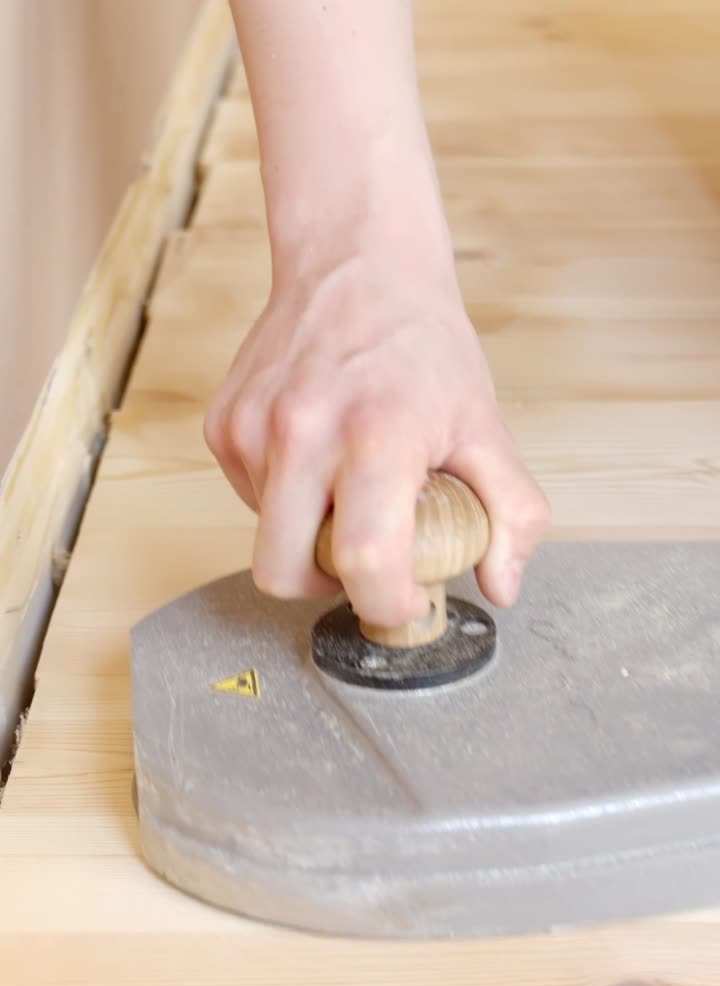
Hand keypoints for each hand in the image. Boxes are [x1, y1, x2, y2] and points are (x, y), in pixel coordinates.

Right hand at [204, 215, 550, 630]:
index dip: (385, 604)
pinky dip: (283, 499)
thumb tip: (503, 584)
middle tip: (364, 563)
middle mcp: (302, 432)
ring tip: (346, 487)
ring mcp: (252, 427)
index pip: (362, 561)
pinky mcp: (224, 423)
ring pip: (266, 538)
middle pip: (283, 573)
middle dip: (326, 587)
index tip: (405, 602)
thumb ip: (511, 510)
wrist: (357, 260)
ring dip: (306, 534)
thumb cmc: (421, 342)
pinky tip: (317, 458)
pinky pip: (249, 499)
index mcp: (376, 436)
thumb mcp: (485, 424)